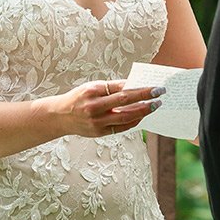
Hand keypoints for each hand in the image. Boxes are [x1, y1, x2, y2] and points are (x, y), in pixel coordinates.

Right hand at [47, 79, 163, 137]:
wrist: (60, 116)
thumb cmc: (80, 98)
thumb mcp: (92, 87)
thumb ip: (112, 88)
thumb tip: (136, 87)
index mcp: (92, 91)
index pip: (121, 88)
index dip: (139, 88)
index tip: (155, 87)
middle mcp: (94, 107)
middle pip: (125, 102)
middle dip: (145, 98)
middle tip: (160, 94)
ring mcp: (96, 122)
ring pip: (125, 117)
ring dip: (143, 112)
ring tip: (154, 106)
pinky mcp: (99, 133)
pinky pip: (121, 128)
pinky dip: (133, 122)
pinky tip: (142, 116)